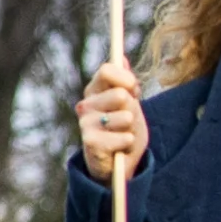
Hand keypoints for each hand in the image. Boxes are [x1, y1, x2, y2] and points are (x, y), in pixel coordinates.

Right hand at [75, 56, 147, 180]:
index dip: (125, 78)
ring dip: (131, 128)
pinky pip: (124, 137)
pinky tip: (120, 148)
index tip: (134, 89)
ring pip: (125, 117)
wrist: (118, 163)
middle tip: (128, 120)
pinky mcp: (90, 142)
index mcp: (95, 91)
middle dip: (132, 108)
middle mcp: (86, 104)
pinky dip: (128, 143)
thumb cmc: (125, 129)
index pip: (107, 71)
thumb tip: (121, 58)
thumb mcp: (130, 104)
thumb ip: (126, 83)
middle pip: (120, 94)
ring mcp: (86, 123)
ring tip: (124, 135)